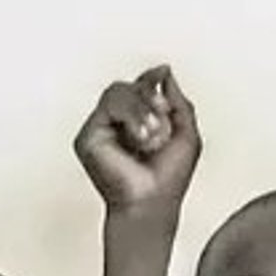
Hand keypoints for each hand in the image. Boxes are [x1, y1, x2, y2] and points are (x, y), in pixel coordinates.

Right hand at [74, 65, 200, 213]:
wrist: (152, 202)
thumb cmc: (168, 181)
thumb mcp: (187, 132)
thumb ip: (178, 101)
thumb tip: (165, 74)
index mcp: (138, 122)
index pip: (139, 88)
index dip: (150, 79)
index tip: (162, 74)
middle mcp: (118, 125)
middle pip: (129, 86)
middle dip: (149, 98)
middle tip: (162, 120)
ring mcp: (102, 130)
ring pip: (118, 92)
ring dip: (141, 110)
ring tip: (151, 135)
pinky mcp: (89, 137)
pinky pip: (108, 105)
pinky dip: (130, 117)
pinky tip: (139, 138)